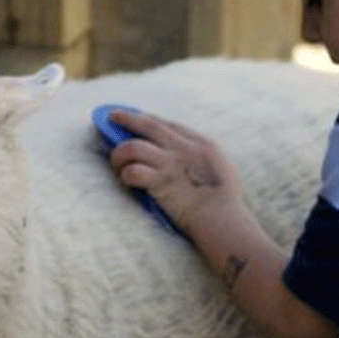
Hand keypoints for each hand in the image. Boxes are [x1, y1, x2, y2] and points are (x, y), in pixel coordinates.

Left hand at [107, 110, 245, 236]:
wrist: (223, 220)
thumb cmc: (226, 203)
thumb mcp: (220, 169)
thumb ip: (201, 159)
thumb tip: (184, 159)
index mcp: (201, 144)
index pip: (168, 125)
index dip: (148, 120)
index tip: (136, 118)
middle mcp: (184, 148)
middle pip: (149, 125)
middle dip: (127, 118)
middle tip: (112, 117)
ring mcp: (172, 164)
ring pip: (133, 146)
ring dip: (119, 153)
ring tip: (116, 162)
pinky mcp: (161, 182)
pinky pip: (133, 171)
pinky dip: (125, 175)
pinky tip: (126, 180)